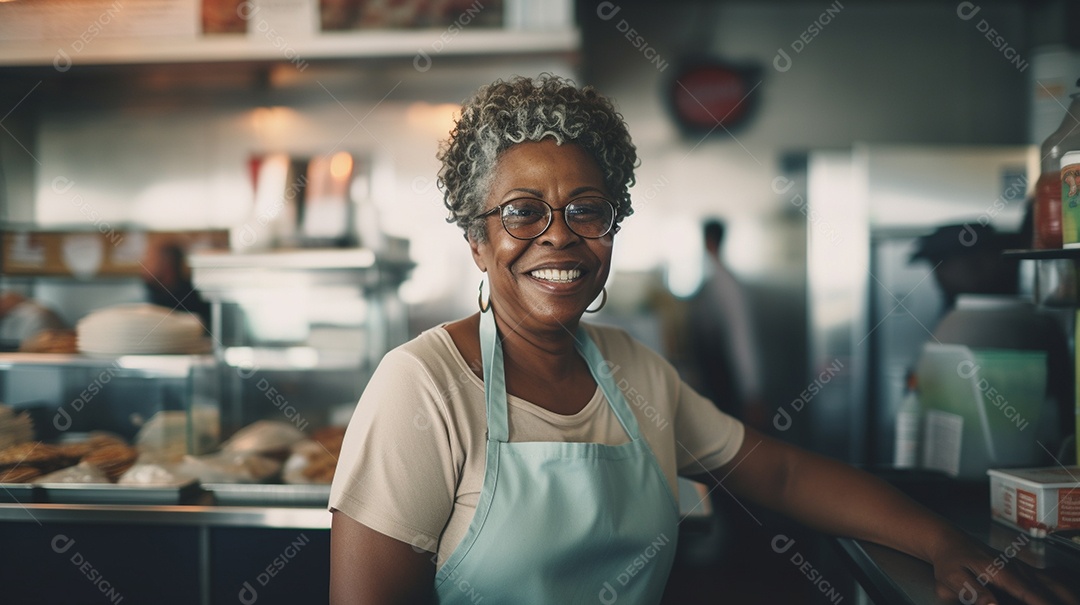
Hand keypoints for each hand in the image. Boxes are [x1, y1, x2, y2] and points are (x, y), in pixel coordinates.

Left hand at [929, 533, 1077, 604]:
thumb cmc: (949, 560)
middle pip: (1048, 589)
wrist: (948, 540)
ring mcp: (1020, 568)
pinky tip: (1066, 596)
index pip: (1030, 594)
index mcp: (1001, 573)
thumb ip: (974, 593)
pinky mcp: (1021, 570)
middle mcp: (1016, 569)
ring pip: (1051, 583)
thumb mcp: (953, 578)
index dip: (1044, 604)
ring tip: (1073, 602)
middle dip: (1063, 599)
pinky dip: (1058, 589)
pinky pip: (1046, 580)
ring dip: (1064, 595)